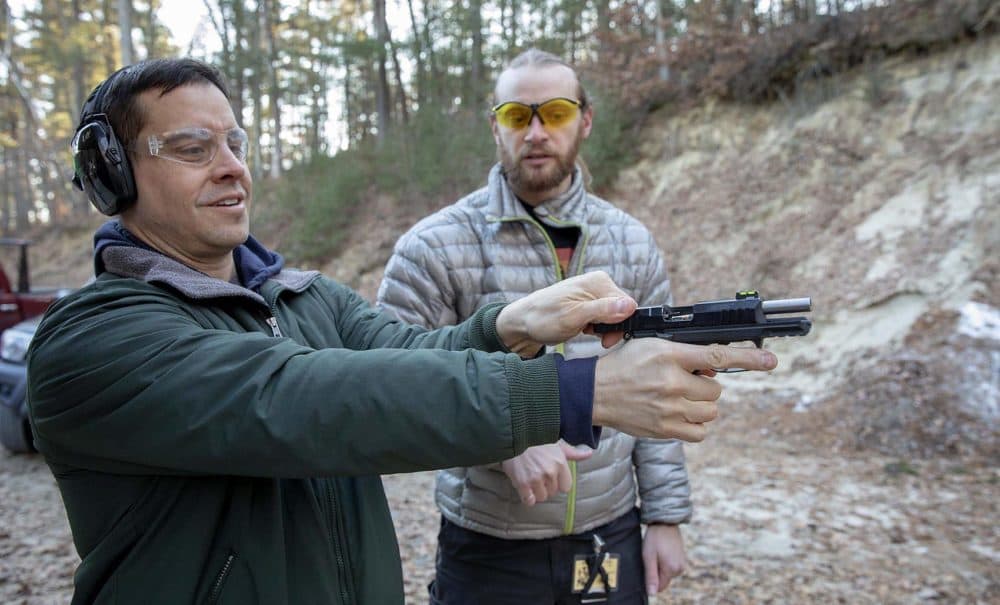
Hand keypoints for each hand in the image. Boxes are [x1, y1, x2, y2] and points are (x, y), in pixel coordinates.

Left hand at [495, 271, 635, 356]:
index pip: (627, 305)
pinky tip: (584, 329)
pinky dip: (597, 327)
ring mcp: (594, 293)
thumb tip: (629, 306)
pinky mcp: (589, 303)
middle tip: (592, 335)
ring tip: (585, 331)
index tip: (604, 338)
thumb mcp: (574, 317)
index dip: (620, 324)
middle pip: (622, 310)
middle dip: (611, 327)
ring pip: (614, 316)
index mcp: (599, 282)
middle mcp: (599, 284)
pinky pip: (604, 317)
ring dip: (604, 328)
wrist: (523, 322)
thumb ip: (602, 310)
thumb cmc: (544, 318)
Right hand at [501, 441, 593, 505]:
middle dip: (546, 486)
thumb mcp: (556, 442)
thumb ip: (573, 452)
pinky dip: (527, 497)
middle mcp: (550, 472)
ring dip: (536, 491)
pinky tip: (524, 488)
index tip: (551, 477)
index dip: (558, 483)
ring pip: (542, 497)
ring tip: (530, 479)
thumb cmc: (535, 438)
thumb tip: (589, 453)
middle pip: (553, 492)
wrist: (512, 436)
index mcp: (560, 463)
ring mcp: (536, 478)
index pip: (566, 487)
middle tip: (538, 475)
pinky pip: (529, 501)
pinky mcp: (522, 483)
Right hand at [592, 339, 777, 441]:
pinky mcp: (665, 429)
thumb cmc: (624, 365)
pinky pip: (700, 431)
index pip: (716, 356)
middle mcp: (671, 382)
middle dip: (705, 386)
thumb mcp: (651, 345)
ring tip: (678, 399)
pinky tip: (678, 415)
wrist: (594, 393)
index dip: (748, 357)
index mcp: (669, 355)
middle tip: (684, 382)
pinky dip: (695, 425)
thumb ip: (685, 354)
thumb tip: (713, 368)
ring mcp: (669, 408)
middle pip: (716, 390)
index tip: (772, 360)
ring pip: (711, 411)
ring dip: (701, 406)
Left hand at [643, 524, 685, 593]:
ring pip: (667, 572)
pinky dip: (665, 561)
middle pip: (664, 579)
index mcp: (672, 570)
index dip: (651, 579)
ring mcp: (683, 563)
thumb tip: (652, 593)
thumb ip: (651, 576)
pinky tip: (662, 549)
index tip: (648, 565)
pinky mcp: (682, 557)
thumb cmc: (655, 538)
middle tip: (652, 556)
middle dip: (656, 571)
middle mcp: (680, 568)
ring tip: (657, 551)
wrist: (665, 521)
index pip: (660, 586)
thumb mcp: (648, 557)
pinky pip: (671, 566)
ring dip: (661, 566)